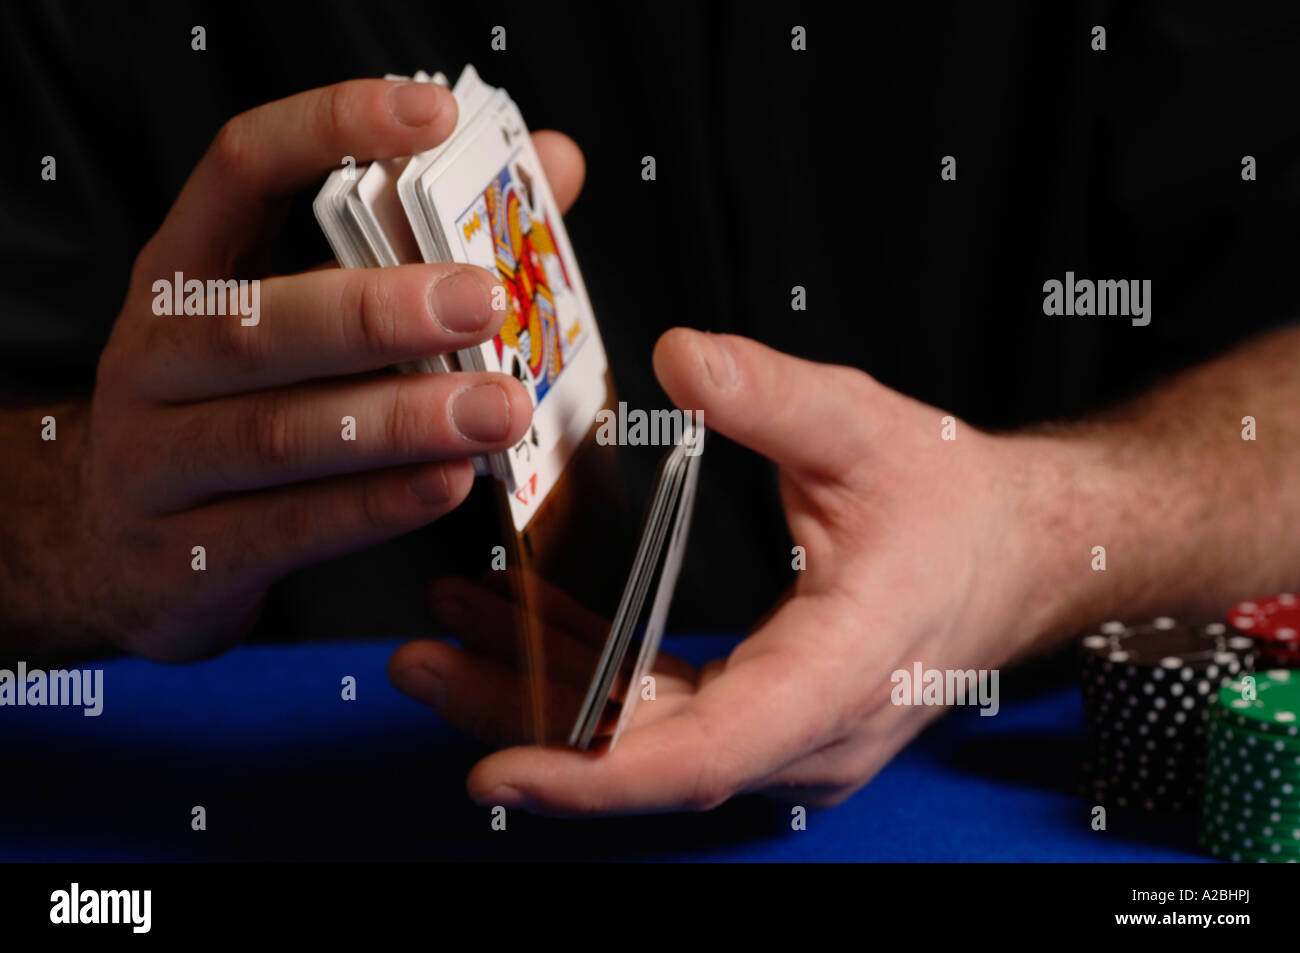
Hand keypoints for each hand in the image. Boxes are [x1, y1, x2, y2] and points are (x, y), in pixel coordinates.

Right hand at [69, 80, 585, 660]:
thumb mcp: (290, 319)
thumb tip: (555, 170)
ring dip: (398, 420)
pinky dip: (375, 505)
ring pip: (277, 434)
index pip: (242, 170)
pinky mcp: (188, 556)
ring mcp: (158, 462)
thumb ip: (422, 246)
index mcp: (182, 275)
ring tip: (496, 408)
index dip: (330, 129)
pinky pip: (289, 528)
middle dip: (376, 309)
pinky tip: (448, 482)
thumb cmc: (232, 409)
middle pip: (255, 323)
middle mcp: (155, 360)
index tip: (431, 116)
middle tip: (482, 301)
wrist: (111, 550)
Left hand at [390, 329, 1075, 812]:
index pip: (705, 753)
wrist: (1013, 551)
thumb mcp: (869, 433)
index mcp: (840, 672)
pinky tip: (526, 620)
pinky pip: (664, 709)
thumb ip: (776, 398)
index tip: (497, 772)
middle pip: (646, 752)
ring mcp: (788, 733)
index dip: (594, 773)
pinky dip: (590, 673)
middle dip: (525, 716)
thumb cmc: (956, 505)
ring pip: (645, 737)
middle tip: (421, 661)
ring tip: (448, 633)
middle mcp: (810, 732)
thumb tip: (684, 359)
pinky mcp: (769, 712)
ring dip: (543, 691)